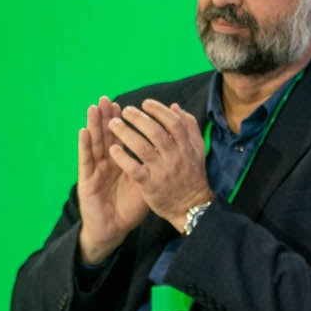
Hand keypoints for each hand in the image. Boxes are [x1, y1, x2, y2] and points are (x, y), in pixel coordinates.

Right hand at [76, 97, 149, 263]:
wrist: (114, 229)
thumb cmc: (130, 208)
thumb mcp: (146, 184)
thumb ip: (153, 165)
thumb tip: (169, 148)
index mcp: (121, 162)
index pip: (122, 137)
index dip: (124, 122)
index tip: (126, 105)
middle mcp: (106, 163)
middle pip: (106, 135)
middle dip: (107, 117)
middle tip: (106, 98)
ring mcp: (95, 170)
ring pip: (95, 143)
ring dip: (94, 124)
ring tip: (94, 107)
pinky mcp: (86, 181)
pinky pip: (85, 161)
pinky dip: (84, 145)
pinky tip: (83, 131)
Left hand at [107, 101, 213, 232]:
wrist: (190, 207)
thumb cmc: (192, 176)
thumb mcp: (197, 150)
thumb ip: (189, 127)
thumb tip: (175, 106)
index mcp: (187, 147)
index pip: (173, 122)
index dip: (158, 110)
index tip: (145, 103)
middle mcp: (175, 157)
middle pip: (155, 132)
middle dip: (138, 118)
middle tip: (125, 110)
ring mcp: (162, 171)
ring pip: (142, 147)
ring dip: (125, 133)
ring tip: (112, 124)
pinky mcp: (150, 185)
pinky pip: (134, 168)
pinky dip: (122, 157)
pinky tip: (112, 149)